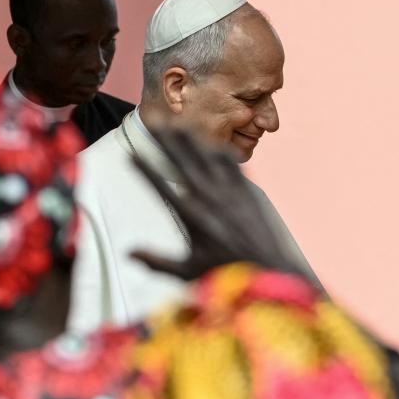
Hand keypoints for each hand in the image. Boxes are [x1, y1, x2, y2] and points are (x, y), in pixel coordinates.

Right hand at [131, 128, 303, 280]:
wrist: (270, 272)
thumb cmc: (225, 275)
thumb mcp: (187, 272)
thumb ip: (156, 261)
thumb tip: (128, 253)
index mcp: (192, 218)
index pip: (162, 188)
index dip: (146, 171)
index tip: (131, 155)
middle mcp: (210, 200)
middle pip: (183, 164)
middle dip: (167, 141)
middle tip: (154, 122)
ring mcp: (230, 194)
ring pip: (207, 158)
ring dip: (192, 140)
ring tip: (178, 123)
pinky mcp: (247, 193)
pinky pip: (232, 165)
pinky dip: (220, 152)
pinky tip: (212, 144)